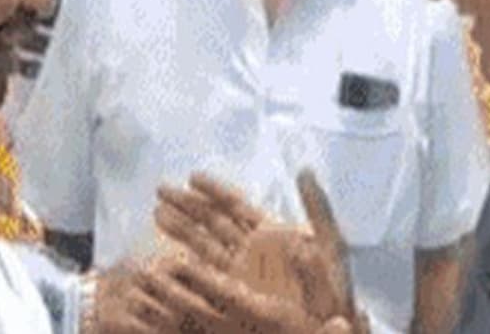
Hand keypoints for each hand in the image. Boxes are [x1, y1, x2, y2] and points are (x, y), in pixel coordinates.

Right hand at [128, 169, 365, 332]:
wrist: (326, 331)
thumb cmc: (333, 295)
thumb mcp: (332, 246)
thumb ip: (318, 208)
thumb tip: (305, 171)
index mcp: (273, 237)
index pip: (237, 207)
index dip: (215, 190)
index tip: (192, 176)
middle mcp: (252, 255)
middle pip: (213, 223)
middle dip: (187, 205)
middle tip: (159, 189)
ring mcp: (240, 279)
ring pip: (203, 248)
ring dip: (180, 230)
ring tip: (156, 213)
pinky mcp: (234, 304)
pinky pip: (204, 284)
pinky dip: (183, 272)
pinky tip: (164, 261)